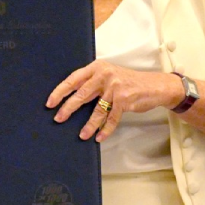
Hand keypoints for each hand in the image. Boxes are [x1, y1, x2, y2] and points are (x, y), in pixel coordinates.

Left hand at [46, 61, 182, 140]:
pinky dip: (105, 129)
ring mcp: (115, 87)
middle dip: (68, 108)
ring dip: (88, 125)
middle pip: (81, 94)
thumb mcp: (109, 75)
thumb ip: (92, 82)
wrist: (154, 85)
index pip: (73, 79)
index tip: (50, 102)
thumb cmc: (128, 82)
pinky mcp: (125, 100)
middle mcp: (105, 75)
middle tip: (58, 118)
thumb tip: (71, 98)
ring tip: (82, 135)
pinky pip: (111, 118)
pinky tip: (99, 137)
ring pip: (97, 110)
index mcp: (97, 67)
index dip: (60, 91)